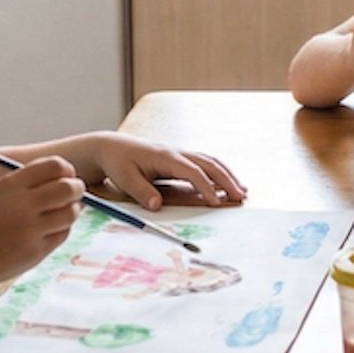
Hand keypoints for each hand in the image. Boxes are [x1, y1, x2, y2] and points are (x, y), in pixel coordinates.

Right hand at [0, 156, 84, 285]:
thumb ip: (30, 184)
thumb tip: (70, 177)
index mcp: (11, 185)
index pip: (54, 166)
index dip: (66, 170)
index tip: (67, 175)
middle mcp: (22, 205)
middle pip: (69, 188)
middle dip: (77, 188)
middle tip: (75, 192)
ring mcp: (30, 230)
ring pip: (71, 212)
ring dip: (72, 210)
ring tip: (61, 213)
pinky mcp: (36, 251)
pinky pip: (63, 233)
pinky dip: (61, 229)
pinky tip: (48, 230)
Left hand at [68, 132, 247, 208]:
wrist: (112, 147)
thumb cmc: (118, 162)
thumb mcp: (125, 178)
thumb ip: (141, 192)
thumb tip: (157, 206)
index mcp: (165, 157)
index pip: (193, 172)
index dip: (206, 187)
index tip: (216, 203)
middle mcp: (177, 153)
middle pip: (209, 164)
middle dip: (227, 180)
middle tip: (241, 196)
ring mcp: (180, 153)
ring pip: (210, 161)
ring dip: (227, 175)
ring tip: (241, 190)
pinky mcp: (179, 158)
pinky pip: (205, 163)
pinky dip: (219, 172)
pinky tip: (226, 183)